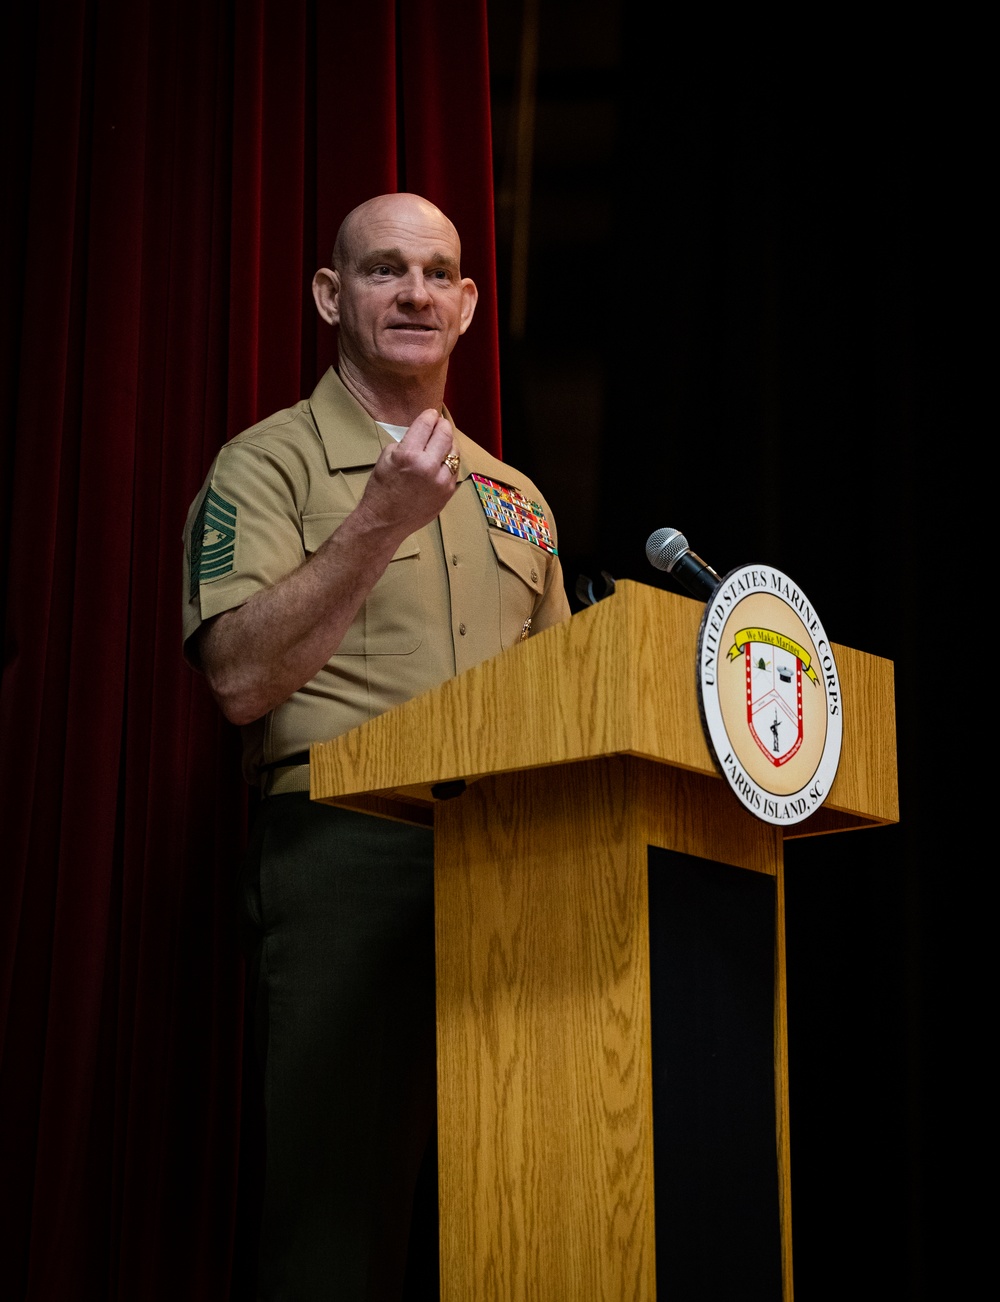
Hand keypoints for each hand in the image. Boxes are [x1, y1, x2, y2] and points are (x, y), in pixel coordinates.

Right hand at [356, 408, 458, 537]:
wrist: (385, 521)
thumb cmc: (381, 489)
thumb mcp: (386, 457)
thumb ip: (406, 442)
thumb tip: (422, 433)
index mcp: (408, 455)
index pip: (426, 424)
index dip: (430, 415)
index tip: (431, 414)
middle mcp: (427, 467)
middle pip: (445, 434)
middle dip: (442, 425)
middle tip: (440, 423)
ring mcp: (441, 481)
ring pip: (454, 451)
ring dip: (449, 442)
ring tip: (443, 440)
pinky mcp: (448, 492)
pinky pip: (455, 469)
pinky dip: (450, 461)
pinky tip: (444, 459)